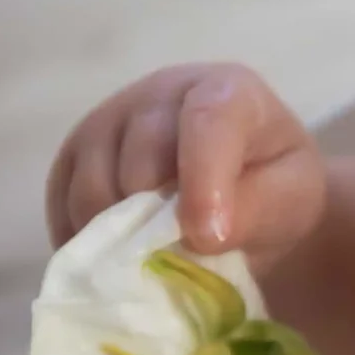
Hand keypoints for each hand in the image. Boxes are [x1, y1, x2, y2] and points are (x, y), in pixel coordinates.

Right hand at [46, 64, 327, 267]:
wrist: (248, 186)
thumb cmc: (275, 188)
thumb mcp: (291, 199)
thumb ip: (257, 209)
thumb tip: (201, 234)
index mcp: (227, 90)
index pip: (208, 121)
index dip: (202, 181)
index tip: (206, 237)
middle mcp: (161, 92)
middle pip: (140, 157)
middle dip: (159, 220)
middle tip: (182, 262)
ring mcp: (111, 117)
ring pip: (92, 183)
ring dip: (118, 237)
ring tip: (152, 264)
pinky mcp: (77, 153)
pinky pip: (62, 200)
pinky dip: (84, 241)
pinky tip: (115, 261)